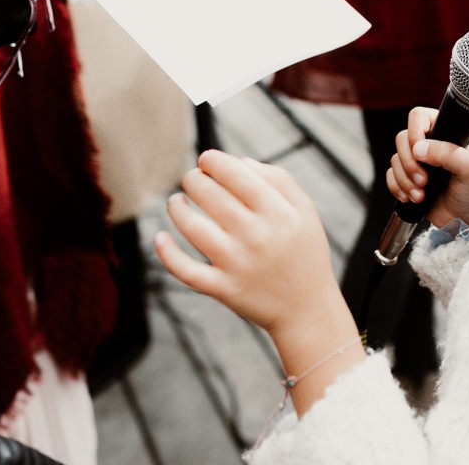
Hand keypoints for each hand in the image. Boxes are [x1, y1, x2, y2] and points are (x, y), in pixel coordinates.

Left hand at [156, 151, 347, 339]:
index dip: (214, 161)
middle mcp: (255, 235)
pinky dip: (167, 253)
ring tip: (176, 201)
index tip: (207, 160)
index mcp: (277, 212)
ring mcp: (236, 264)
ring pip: (192, 227)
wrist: (307, 309)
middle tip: (192, 178)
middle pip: (210, 195)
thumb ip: (279, 180)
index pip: (235, 174)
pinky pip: (185, 270)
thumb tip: (239, 161)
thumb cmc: (305, 252)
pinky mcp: (223, 289)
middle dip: (194, 179)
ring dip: (177, 208)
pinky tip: (160, 237)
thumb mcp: (305, 211)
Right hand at [386, 107, 468, 226]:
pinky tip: (413, 198)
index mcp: (445, 133)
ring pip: (395, 160)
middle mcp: (429, 145)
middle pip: (402, 139)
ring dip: (405, 180)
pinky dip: (397, 188)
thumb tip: (419, 148)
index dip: (414, 131)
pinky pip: (390, 176)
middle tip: (424, 180)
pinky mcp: (408, 179)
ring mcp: (418, 162)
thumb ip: (448, 153)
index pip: (419, 117)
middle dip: (409, 163)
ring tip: (421, 194)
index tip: (420, 151)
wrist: (466, 219)